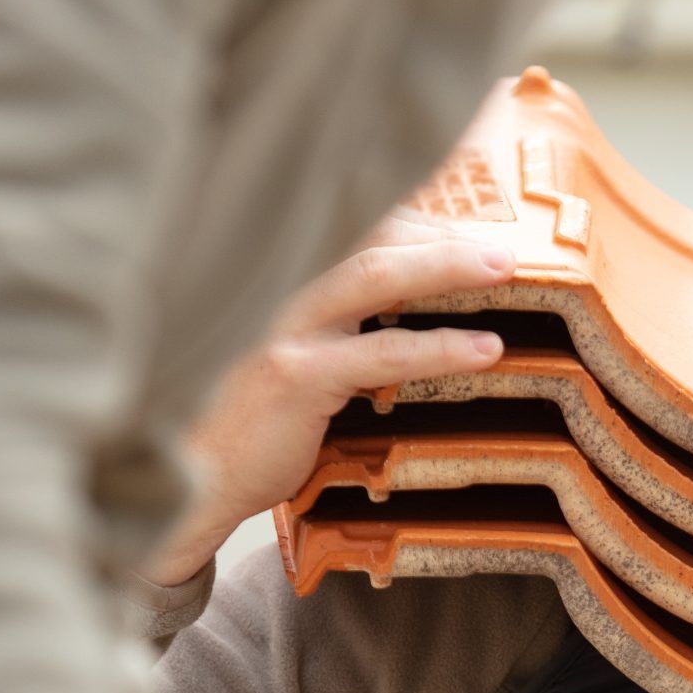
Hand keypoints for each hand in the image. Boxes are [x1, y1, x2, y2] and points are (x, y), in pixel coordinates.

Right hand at [144, 212, 520, 585]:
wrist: (188, 475)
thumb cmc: (251, 420)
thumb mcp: (294, 358)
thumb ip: (339, 329)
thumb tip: (408, 314)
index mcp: (284, 275)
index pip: (356, 223)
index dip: (416, 217)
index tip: (468, 225)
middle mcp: (280, 285)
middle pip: (370, 233)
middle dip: (440, 231)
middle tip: (503, 244)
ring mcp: (284, 325)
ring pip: (377, 274)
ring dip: (447, 266)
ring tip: (504, 269)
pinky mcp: (295, 374)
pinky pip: (382, 353)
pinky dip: (441, 347)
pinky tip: (485, 350)